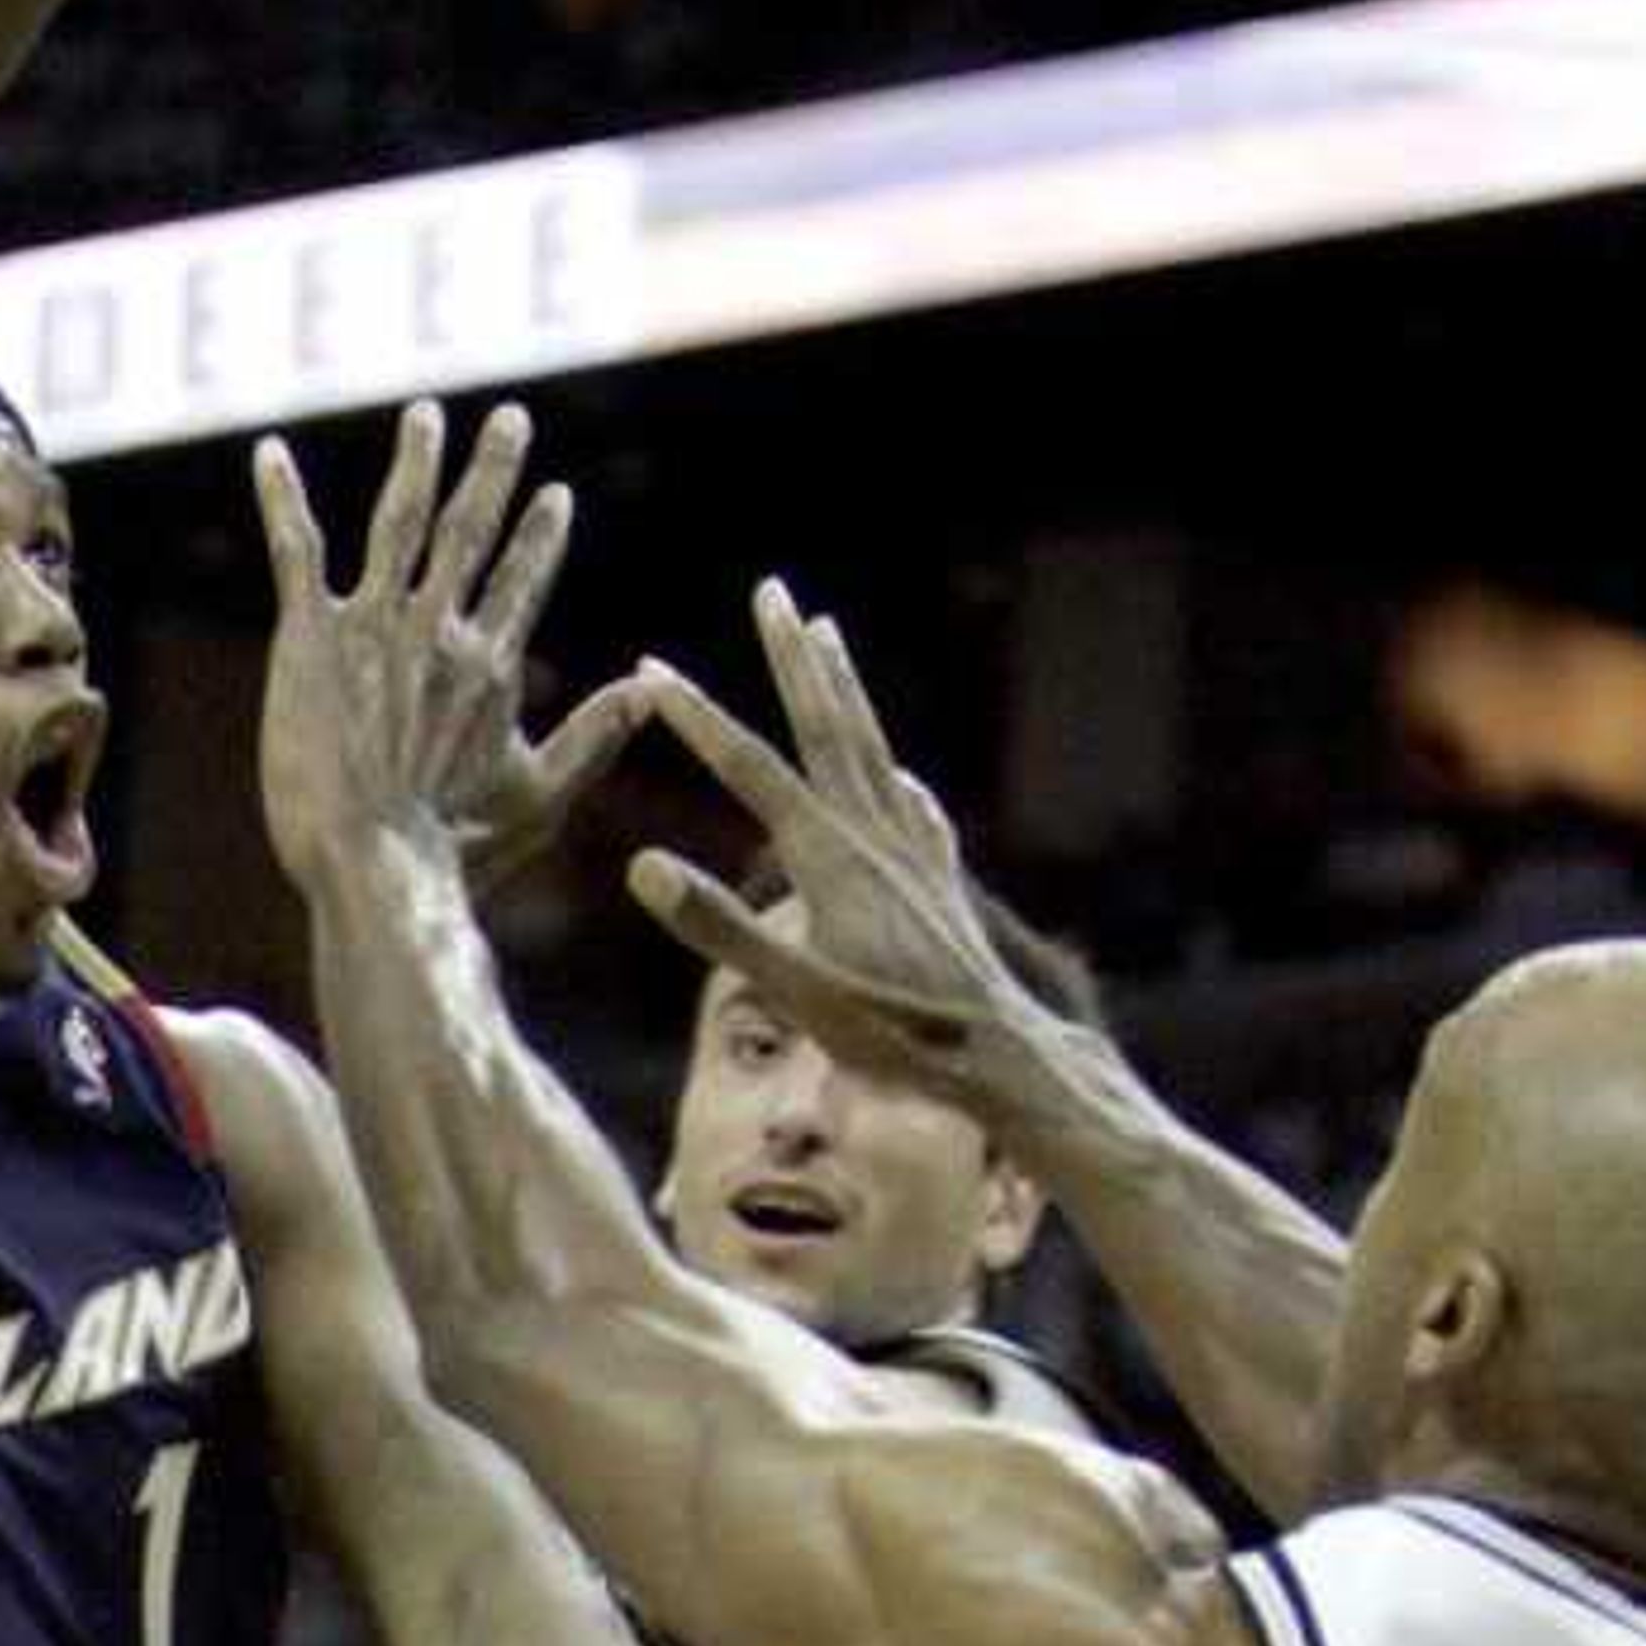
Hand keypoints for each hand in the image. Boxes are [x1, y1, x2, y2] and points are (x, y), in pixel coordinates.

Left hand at [252, 398, 630, 898]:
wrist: (374, 861)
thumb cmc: (456, 851)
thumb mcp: (541, 799)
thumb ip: (594, 738)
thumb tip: (651, 689)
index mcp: (489, 668)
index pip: (522, 583)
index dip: (540, 538)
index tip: (555, 497)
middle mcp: (437, 630)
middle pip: (471, 532)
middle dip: (494, 472)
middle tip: (511, 420)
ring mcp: (374, 625)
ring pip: (398, 522)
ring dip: (415, 463)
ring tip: (426, 416)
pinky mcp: (311, 636)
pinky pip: (297, 550)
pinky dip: (284, 498)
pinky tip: (270, 454)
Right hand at [628, 586, 1049, 1100]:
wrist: (1002, 1056)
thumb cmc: (896, 1037)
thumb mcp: (797, 995)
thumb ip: (719, 930)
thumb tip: (643, 868)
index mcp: (830, 860)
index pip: (751, 770)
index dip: (698, 718)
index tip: (654, 667)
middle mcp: (874, 837)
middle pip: (824, 725)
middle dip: (791, 656)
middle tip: (771, 589)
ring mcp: (911, 852)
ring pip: (870, 747)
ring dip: (842, 686)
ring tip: (827, 632)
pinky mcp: (937, 879)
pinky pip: (910, 804)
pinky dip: (892, 771)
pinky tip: (897, 774)